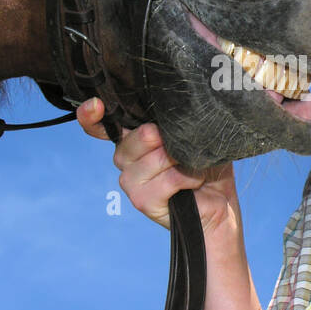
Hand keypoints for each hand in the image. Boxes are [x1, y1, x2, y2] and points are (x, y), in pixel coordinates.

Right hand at [75, 98, 240, 237]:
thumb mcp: (193, 136)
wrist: (220, 205)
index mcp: (132, 140)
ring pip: (155, 157)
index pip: (98, 126)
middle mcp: (125, 159)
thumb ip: (173, 122)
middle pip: (138, 136)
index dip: (90, 114)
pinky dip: (189, 177)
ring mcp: (130, 182)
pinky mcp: (142, 201)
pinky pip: (169, 179)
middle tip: (184, 149)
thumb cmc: (206, 167)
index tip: (96, 104)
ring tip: (193, 167)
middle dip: (168, 138)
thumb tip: (167, 114)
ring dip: (183, 160)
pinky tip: (195, 181)